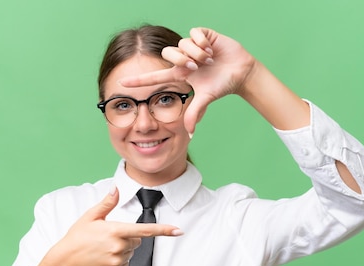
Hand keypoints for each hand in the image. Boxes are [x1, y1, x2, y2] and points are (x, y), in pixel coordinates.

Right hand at [33, 187, 181, 265]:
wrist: (65, 261)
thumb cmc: (77, 236)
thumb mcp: (90, 217)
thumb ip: (107, 203)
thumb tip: (116, 189)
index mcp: (115, 230)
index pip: (144, 230)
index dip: (163, 230)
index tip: (178, 231)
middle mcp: (119, 247)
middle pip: (137, 240)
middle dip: (127, 238)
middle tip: (107, 238)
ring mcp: (117, 261)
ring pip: (131, 253)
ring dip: (121, 250)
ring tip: (102, 249)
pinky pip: (124, 265)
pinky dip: (117, 261)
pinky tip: (102, 259)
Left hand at [119, 27, 258, 133]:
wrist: (241, 72)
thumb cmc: (222, 85)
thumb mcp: (206, 98)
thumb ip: (194, 113)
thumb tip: (190, 134)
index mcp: (180, 74)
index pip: (155, 77)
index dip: (139, 80)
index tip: (122, 83)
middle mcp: (182, 59)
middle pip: (168, 53)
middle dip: (182, 60)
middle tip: (197, 67)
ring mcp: (191, 46)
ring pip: (182, 44)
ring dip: (196, 53)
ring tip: (209, 59)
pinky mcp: (202, 34)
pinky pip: (194, 33)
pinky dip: (203, 42)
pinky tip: (211, 48)